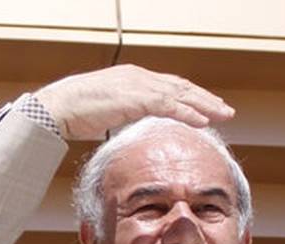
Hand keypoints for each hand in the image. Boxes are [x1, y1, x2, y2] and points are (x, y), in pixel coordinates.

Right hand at [33, 64, 234, 139]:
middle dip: (205, 99)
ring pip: (180, 94)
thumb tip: (132, 125)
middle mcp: (140, 77)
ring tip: (223, 115)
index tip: (208, 106)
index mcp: (134, 79)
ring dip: (204, 105)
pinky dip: (188, 113)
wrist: (59, 107)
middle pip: (181, 87)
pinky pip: (169, 105)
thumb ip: (125, 113)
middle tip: (226, 110)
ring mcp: (138, 85)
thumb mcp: (108, 111)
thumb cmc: (77, 112)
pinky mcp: (136, 98)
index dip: (191, 97)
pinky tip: (203, 121)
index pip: (170, 86)